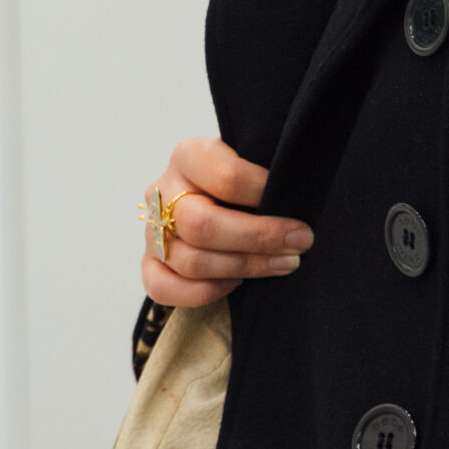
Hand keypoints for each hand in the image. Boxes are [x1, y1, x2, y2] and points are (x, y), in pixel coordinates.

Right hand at [141, 135, 313, 307]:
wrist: (213, 202)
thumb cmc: (240, 185)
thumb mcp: (250, 164)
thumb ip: (264, 178)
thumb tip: (297, 201)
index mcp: (189, 156)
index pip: (225, 178)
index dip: (264, 196)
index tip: (297, 212)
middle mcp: (163, 190)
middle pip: (201, 224)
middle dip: (258, 240)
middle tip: (298, 245)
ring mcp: (152, 229)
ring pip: (190, 260)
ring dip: (243, 268)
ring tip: (282, 264)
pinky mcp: (149, 263)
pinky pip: (163, 288)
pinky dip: (203, 292)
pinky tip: (235, 283)